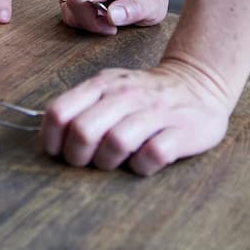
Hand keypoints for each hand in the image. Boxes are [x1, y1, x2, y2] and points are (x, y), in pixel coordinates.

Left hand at [41, 58, 231, 174]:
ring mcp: (155, 112)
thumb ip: (82, 106)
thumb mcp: (109, 88)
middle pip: (83, 131)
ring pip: (116, 143)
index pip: (60, 111)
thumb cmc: (143, 94)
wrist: (198, 83)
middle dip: (77, 156)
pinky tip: (142, 162)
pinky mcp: (181, 131)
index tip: (57, 152)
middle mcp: (126, 95)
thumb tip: (51, 137)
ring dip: (107, 162)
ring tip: (113, 162)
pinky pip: (152, 156)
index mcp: (102, 85)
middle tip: (85, 162)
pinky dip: (141, 167)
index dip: (51, 139)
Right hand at [58, 0, 168, 34]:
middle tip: (111, 22)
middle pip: (70, 6)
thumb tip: (111, 16)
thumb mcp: (152, 4)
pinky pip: (66, 2)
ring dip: (84, 17)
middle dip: (88, 22)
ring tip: (105, 12)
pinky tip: (97, 6)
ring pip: (66, 6)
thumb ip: (133, 10)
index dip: (89, 21)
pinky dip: (80, 10)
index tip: (110, 26)